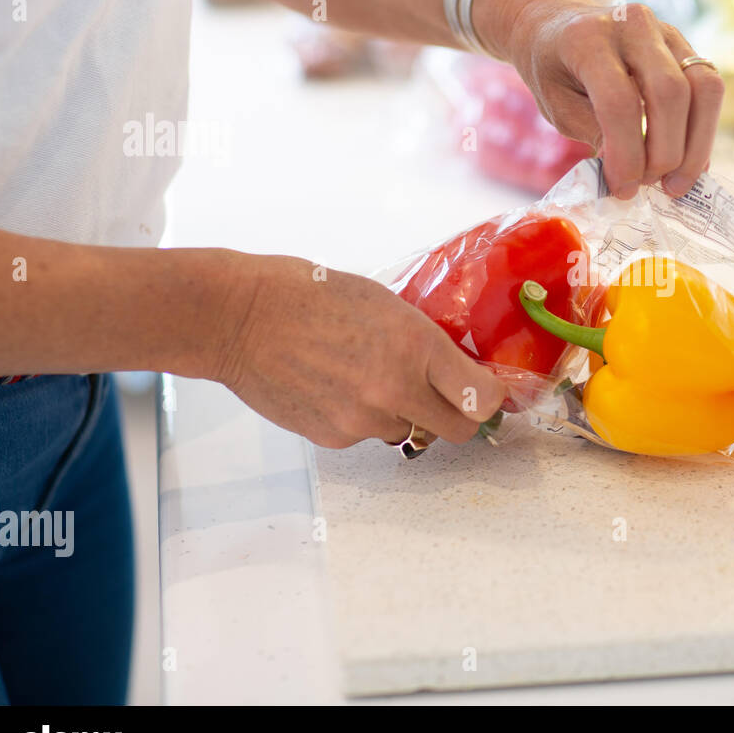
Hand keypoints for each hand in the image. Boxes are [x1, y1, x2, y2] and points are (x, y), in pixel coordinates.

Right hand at [213, 254, 505, 448]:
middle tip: (448, 398)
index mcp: (417, 346)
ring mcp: (363, 419)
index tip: (489, 392)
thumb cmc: (311, 295)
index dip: (492, 398)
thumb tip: (457, 368)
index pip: (483, 397)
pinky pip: (366, 436)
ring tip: (369, 378)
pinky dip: (362, 418)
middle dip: (458, 417)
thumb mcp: (386, 303)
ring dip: (402, 414)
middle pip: (457, 431)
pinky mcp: (333, 437)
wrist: (242, 318)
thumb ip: (424, 341)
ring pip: (407, 433)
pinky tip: (337, 386)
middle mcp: (396, 389)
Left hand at [474, 0, 724, 199]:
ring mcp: (666, 30)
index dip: (627, 154)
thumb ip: (595, 134)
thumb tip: (634, 174)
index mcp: (588, 39)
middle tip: (651, 185)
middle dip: (666, 152)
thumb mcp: (557, 107)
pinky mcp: (685, 44)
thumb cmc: (553, 70)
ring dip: (696, 145)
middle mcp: (633, 25)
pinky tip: (687, 161)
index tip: (623, 188)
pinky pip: (709, 88)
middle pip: (670, 92)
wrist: (557, 25)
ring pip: (704, 87)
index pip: (620, 102)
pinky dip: (702, 131)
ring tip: (676, 183)